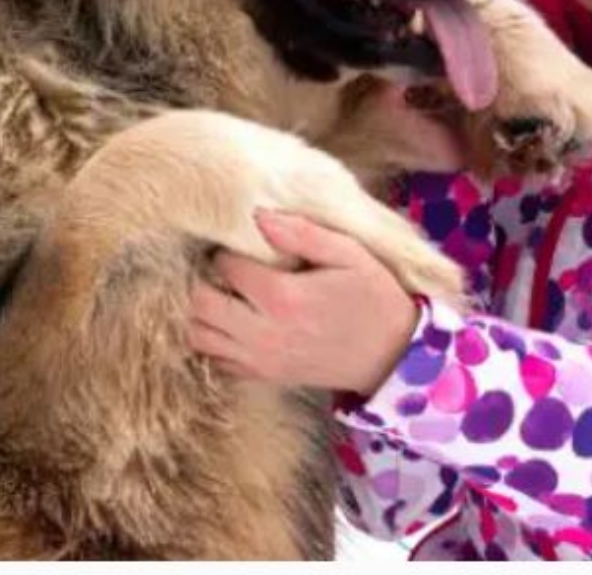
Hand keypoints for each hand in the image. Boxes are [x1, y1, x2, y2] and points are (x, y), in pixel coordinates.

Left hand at [188, 210, 420, 396]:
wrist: (392, 356)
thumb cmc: (373, 297)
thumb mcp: (350, 254)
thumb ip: (303, 234)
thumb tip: (259, 216)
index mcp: (283, 296)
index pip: (225, 266)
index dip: (225, 249)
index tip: (237, 242)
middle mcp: (263, 332)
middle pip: (200, 302)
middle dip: (203, 278)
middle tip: (221, 266)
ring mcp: (261, 359)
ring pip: (199, 335)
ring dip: (201, 310)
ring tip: (221, 291)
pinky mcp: (263, 376)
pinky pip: (216, 360)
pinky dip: (212, 339)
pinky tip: (230, 320)